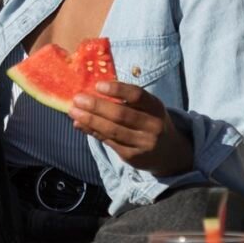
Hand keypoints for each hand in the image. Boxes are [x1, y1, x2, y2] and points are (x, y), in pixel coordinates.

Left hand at [69, 82, 192, 176]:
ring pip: (112, 130)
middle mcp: (152, 126)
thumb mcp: (147, 108)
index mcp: (156, 107)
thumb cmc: (151, 122)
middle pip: (121, 114)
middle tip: (77, 98)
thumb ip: (126, 100)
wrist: (169, 153)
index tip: (98, 85)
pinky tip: (80, 124)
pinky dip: (92, 132)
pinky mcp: (133, 157)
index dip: (117, 90)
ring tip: (73, 111)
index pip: (137, 95)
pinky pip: (109, 142)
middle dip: (96, 106)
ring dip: (90, 120)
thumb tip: (93, 92)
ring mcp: (143, 143)